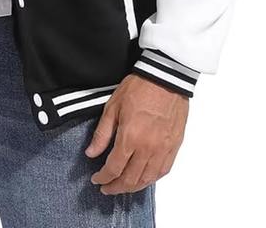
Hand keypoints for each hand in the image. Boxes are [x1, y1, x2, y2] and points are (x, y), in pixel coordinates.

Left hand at [84, 73, 188, 194]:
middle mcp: (148, 148)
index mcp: (130, 137)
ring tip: (123, 187)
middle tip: (107, 188)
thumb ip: (102, 134)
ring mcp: (163, 149)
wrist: (165, 78)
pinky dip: (151, 180)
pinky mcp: (174, 147)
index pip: (114, 168)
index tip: (97, 180)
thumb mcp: (112, 107)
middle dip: (116, 187)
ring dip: (133, 187)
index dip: (103, 178)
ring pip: (147, 179)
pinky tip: (143, 179)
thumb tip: (91, 153)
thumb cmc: (139, 88)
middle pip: (130, 179)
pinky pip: (162, 171)